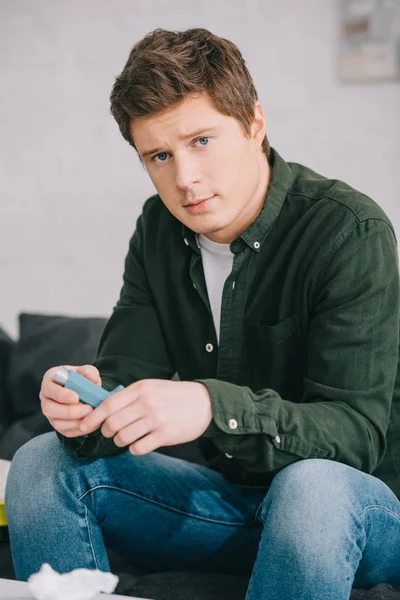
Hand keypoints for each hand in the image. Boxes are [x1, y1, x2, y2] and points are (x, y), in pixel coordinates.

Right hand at [40, 365, 98, 436]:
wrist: (85, 392)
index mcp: (50, 380)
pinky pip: (65, 431)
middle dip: (69, 411)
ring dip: (75, 422)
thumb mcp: (87, 371)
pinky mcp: (58, 424)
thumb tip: (90, 377)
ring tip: (91, 417)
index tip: (76, 398)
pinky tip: (91, 424)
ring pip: (56, 422)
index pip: (49, 388)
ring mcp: (50, 413)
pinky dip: (79, 429)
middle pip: (48, 409)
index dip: (61, 394)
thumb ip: (89, 372)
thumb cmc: (82, 379)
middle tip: (88, 409)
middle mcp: (46, 398)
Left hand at [79, 379, 212, 454]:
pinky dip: (134, 448)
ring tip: (126, 438)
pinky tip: (140, 443)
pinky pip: (138, 448)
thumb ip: (129, 396)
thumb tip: (102, 410)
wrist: (205, 403)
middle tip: (110, 432)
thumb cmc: (174, 395)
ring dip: (119, 441)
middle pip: (112, 423)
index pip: (108, 405)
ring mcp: (156, 420)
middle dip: (106, 431)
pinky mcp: (165, 435)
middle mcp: (147, 403)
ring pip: (123, 437)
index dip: (93, 417)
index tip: (83, 425)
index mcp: (141, 389)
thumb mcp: (151, 387)